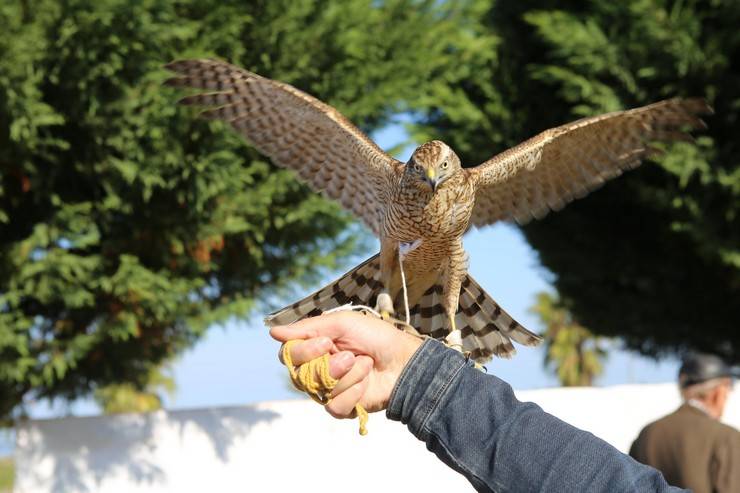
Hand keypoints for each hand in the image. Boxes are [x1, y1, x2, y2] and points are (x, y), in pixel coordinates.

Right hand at [270, 311, 422, 417]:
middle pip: (297, 375)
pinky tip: (367, 382)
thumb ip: (307, 328)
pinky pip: (334, 405)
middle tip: (350, 356)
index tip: (325, 342)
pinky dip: (354, 391)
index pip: (288, 354)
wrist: (404, 361)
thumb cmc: (375, 337)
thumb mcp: (342, 324)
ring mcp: (328, 390)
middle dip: (326, 365)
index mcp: (314, 347)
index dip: (302, 351)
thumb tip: (272, 332)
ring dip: (347, 375)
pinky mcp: (342, 408)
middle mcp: (317, 369)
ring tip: (366, 365)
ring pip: (318, 390)